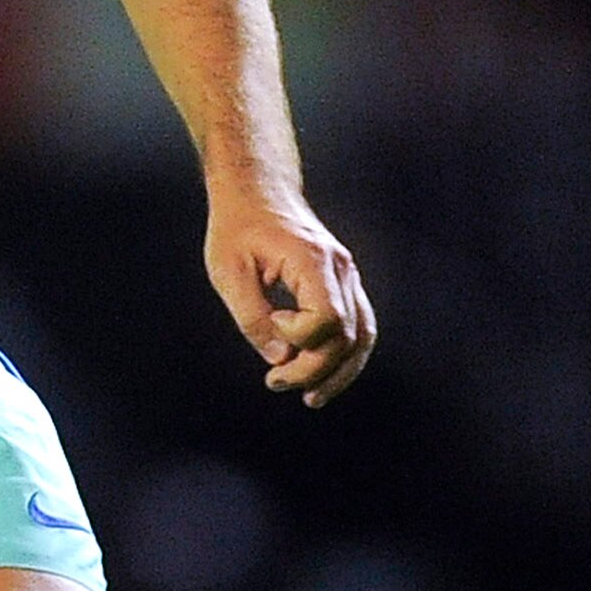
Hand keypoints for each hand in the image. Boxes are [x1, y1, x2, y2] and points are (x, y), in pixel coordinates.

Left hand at [205, 195, 376, 408]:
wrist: (257, 192)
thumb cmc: (238, 228)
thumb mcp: (228, 271)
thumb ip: (251, 317)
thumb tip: (277, 360)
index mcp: (313, 259)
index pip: (326, 318)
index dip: (298, 338)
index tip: (271, 324)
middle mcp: (341, 268)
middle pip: (346, 335)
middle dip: (313, 368)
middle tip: (275, 382)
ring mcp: (348, 276)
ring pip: (362, 335)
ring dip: (339, 372)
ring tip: (311, 398)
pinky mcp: (343, 284)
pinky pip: (357, 326)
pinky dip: (344, 355)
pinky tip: (323, 377)